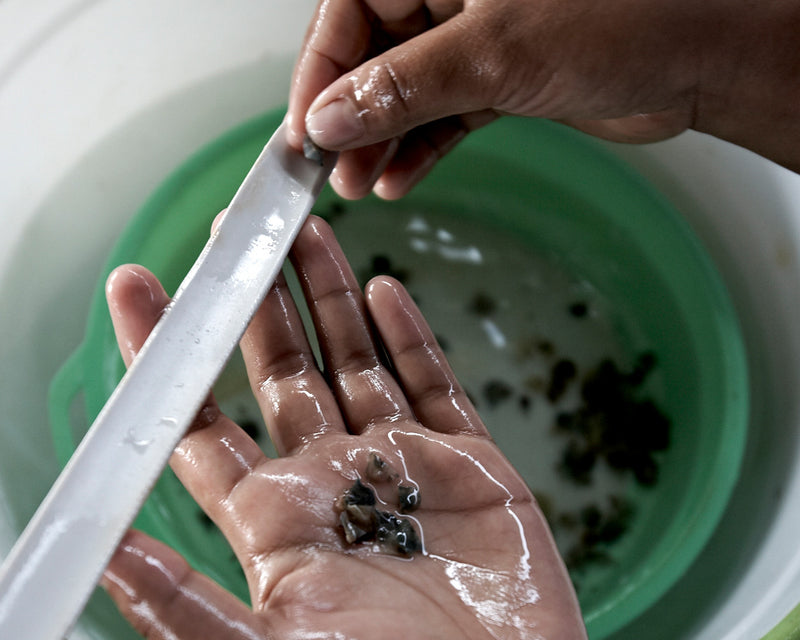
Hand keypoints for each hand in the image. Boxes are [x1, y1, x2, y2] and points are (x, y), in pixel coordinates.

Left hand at [102, 218, 648, 639]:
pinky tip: (384, 290)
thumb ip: (182, 608)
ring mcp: (402, 468)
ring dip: (326, 298)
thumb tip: (99, 552)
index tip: (140, 288)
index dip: (167, 358)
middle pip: (279, 373)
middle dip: (253, 302)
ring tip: (304, 234)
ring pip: (353, 361)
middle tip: (232, 232)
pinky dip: (409, 334)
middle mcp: (332, 486)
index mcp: (275, 525)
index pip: (203, 424)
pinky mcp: (467, 463)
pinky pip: (433, 383)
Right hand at [286, 0, 799, 198]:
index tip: (304, 130)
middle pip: (371, 55)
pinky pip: (443, 114)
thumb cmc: (624, 18)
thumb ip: (402, 88)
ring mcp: (476, 36)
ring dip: (380, 142)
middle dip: (349, 118)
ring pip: (405, 91)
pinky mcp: (500, 76)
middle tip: (329, 169)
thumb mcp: (491, 54)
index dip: (319, 74)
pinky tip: (401, 179)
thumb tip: (330, 116)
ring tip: (361, 184)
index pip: (348, 9)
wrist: (699, 57)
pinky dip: (422, 148)